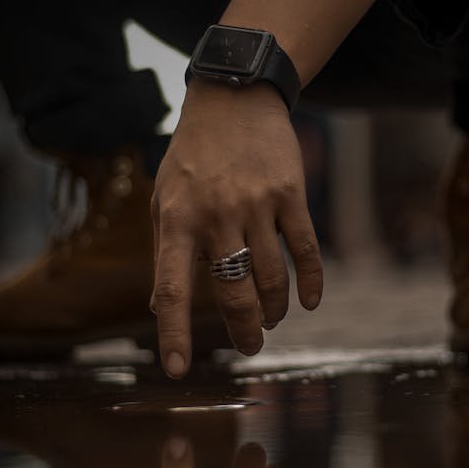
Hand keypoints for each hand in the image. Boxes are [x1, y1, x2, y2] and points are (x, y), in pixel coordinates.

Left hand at [150, 81, 322, 376]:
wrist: (234, 97)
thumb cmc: (192, 155)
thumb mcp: (163, 198)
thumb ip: (162, 252)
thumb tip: (158, 306)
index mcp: (177, 219)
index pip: (172, 288)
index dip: (174, 333)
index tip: (176, 370)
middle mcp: (216, 214)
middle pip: (233, 293)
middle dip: (244, 331)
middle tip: (249, 347)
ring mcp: (256, 203)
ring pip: (271, 277)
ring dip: (273, 309)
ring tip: (271, 319)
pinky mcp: (290, 194)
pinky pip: (306, 249)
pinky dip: (311, 283)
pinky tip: (308, 301)